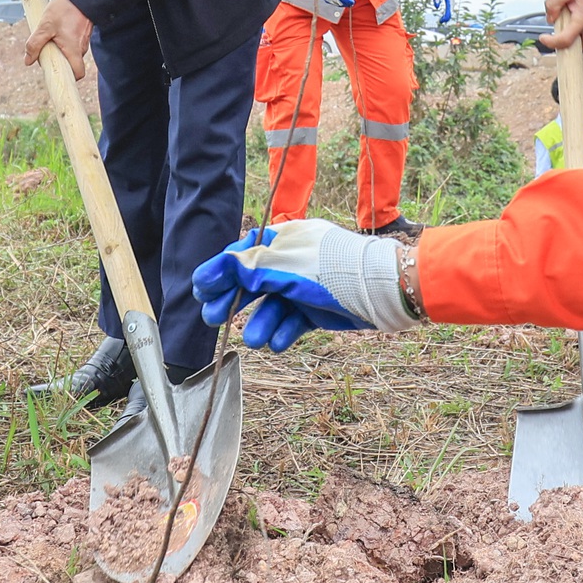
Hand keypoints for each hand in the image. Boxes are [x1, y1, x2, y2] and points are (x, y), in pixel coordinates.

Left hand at [25, 0, 93, 77]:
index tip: (55, 76)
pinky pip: (72, 45)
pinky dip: (63, 43)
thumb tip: (27, 60)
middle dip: (57, 62)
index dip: (68, 79)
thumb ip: (35, 44)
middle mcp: (81, 48)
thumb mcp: (45, 26)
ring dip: (59, 50)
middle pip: (70, 64)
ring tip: (50, 36)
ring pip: (70, 54)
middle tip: (45, 51)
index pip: (77, 74)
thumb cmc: (65, 10)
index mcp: (73, 50)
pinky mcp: (82, 35)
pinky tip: (56, 31)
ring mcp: (83, 41)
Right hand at [191, 219, 420, 350]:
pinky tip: (277, 343)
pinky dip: (284, 333)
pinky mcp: (318, 310)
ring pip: (272, 307)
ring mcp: (306, 287)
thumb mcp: (285, 266)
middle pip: (252, 283)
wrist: (381, 290)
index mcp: (284, 239)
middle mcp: (293, 262)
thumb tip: (216, 269)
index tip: (201, 289)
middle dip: (233, 301)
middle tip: (213, 318)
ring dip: (261, 323)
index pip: (243, 254)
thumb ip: (248, 268)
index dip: (220, 272)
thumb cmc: (333, 269)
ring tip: (255, 340)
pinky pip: (293, 322)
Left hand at [425, 0, 453, 24]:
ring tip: (443, 19)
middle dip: (448, 14)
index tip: (445, 19)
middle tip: (443, 21)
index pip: (450, 4)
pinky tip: (445, 13)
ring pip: (450, 5)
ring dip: (448, 11)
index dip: (448, 12)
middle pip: (451, 5)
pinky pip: (448, 2)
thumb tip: (437, 6)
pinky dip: (447, 8)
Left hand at [539, 0, 582, 49]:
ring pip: (582, 36)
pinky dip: (578, 24)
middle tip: (557, 26)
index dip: (552, 43)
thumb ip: (553, 3)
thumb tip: (550, 17)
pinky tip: (575, 10)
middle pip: (576, 44)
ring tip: (567, 12)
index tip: (544, 39)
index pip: (566, 40)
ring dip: (572, 30)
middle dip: (565, 39)